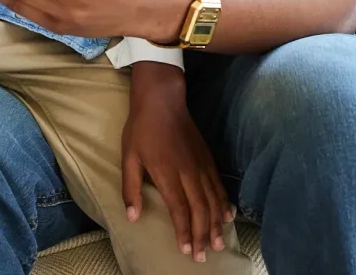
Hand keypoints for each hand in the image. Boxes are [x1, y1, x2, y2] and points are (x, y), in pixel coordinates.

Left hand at [123, 63, 233, 262]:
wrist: (162, 99)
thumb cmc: (142, 129)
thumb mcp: (128, 158)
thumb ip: (130, 189)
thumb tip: (132, 217)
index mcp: (167, 173)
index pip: (179, 209)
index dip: (185, 231)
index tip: (187, 250)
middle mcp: (188, 172)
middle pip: (200, 209)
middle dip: (203, 235)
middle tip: (203, 256)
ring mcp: (201, 165)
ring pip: (213, 199)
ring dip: (216, 223)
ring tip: (219, 244)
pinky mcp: (208, 158)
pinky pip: (219, 185)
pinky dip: (224, 202)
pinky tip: (227, 215)